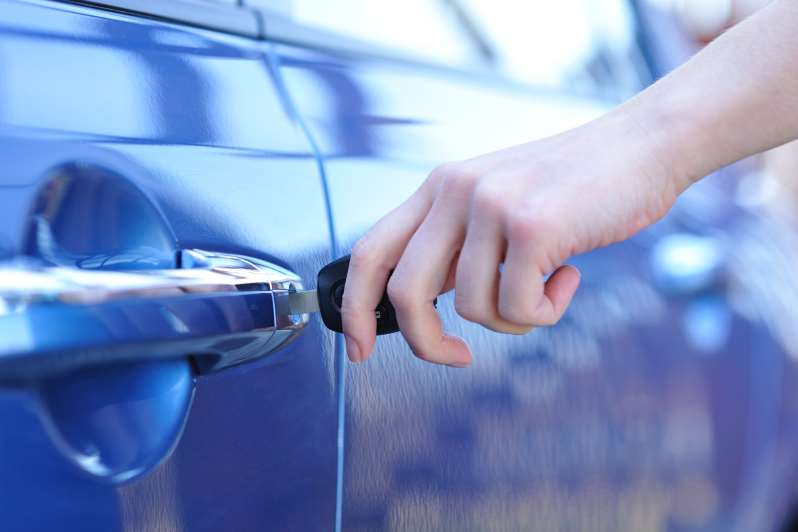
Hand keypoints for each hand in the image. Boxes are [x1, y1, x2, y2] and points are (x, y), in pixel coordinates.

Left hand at [341, 109, 684, 365]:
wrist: (642, 147)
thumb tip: (425, 310)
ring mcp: (490, 205)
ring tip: (546, 289)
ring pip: (473, 309)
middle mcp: (453, 190)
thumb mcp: (496, 206)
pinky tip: (569, 278)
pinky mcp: (531, 226)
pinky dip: (546, 312)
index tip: (359, 349)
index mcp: (437, 188)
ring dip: (513, 320)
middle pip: (406, 292)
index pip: (370, 251)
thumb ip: (457, 247)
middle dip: (425, 342)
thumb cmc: (572, 188)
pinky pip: (519, 308)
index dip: (356, 307)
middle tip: (458, 358)